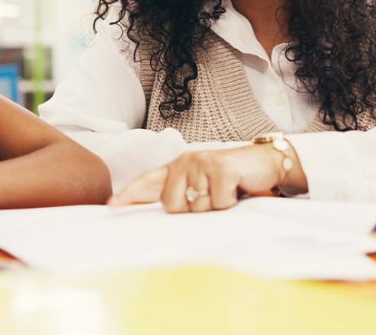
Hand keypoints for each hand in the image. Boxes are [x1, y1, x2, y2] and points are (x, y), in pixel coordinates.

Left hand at [107, 145, 286, 212]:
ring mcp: (202, 163)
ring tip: (226, 193)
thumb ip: (183, 195)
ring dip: (215, 207)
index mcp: (178, 166)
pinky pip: (218, 203)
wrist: (265, 162)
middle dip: (193, 210)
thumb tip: (164, 213)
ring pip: (198, 207)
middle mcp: (186, 161)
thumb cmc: (233, 179)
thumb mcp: (204, 185)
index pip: (148, 180)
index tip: (111, 206)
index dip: (130, 194)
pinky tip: (237, 190)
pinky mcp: (221, 168)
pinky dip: (230, 203)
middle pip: (173, 205)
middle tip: (212, 197)